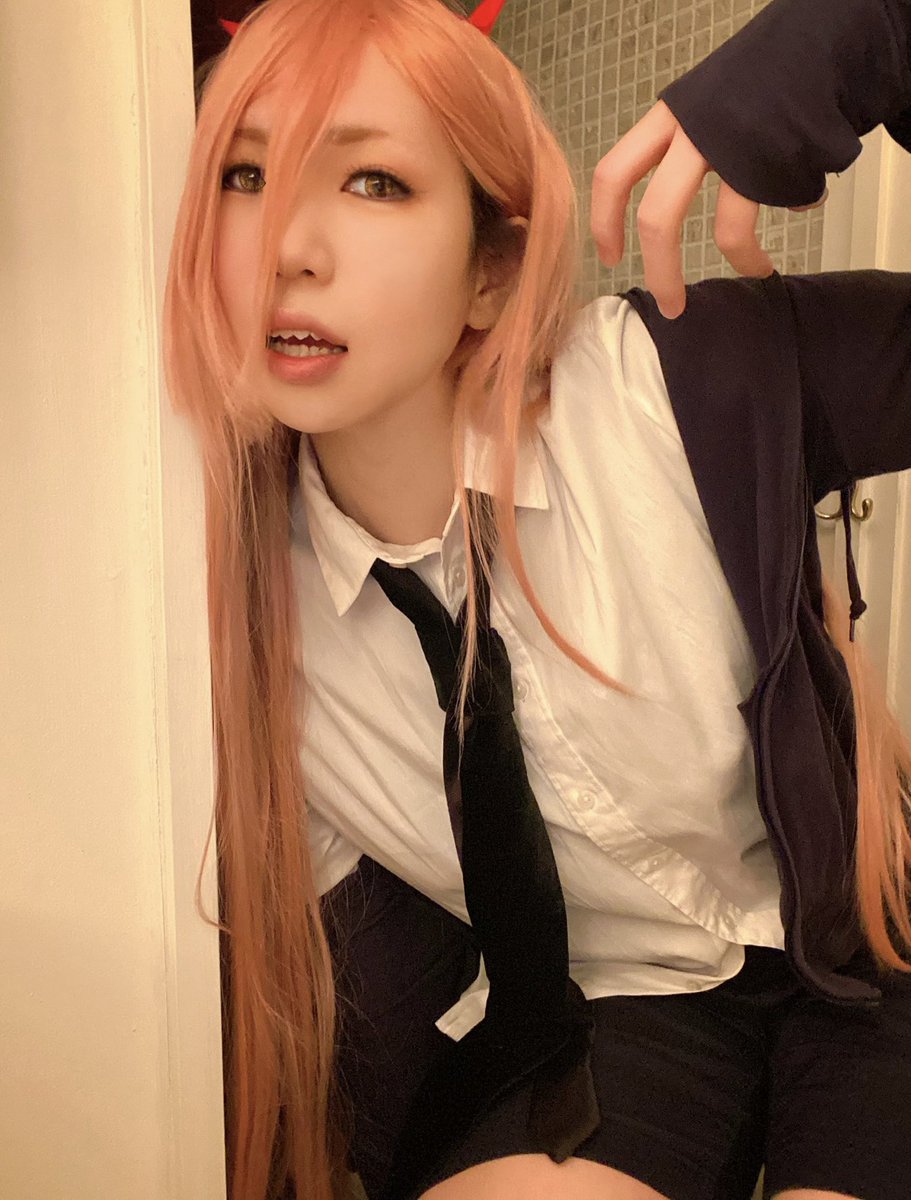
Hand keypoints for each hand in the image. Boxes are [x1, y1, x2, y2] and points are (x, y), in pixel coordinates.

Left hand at [590, 100, 827, 318]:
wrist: (820, 46)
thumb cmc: (762, 80)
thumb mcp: (709, 105)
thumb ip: (694, 152)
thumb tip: (712, 203)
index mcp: (668, 119)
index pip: (614, 172)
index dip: (604, 220)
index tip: (609, 256)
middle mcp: (693, 134)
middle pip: (658, 215)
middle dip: (662, 269)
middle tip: (669, 305)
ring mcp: (733, 150)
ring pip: (724, 228)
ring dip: (739, 260)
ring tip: (755, 272)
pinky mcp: (770, 165)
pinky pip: (765, 222)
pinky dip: (766, 243)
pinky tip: (773, 249)